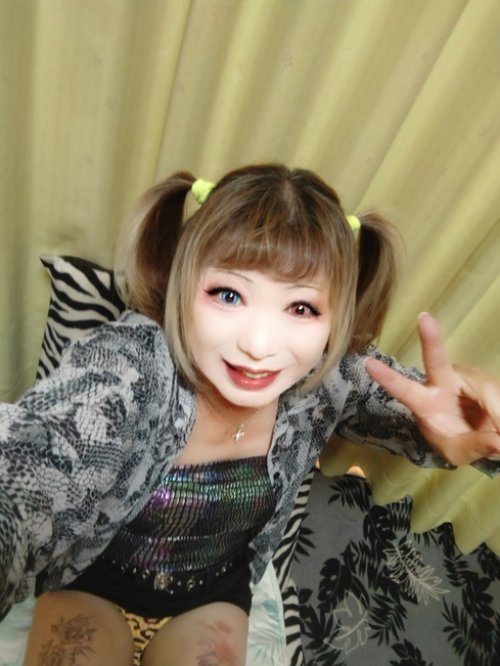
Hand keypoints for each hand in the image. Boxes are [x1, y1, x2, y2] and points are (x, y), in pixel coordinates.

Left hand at [365, 312, 499, 465]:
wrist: (478, 433)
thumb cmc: (455, 439)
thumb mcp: (458, 453)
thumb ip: (474, 447)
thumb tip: (499, 442)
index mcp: (424, 402)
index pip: (403, 389)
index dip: (387, 378)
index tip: (368, 363)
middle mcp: (442, 382)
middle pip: (436, 360)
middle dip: (429, 339)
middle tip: (424, 319)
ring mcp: (466, 376)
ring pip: (488, 390)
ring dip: (498, 415)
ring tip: (497, 437)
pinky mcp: (487, 379)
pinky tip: (498, 424)